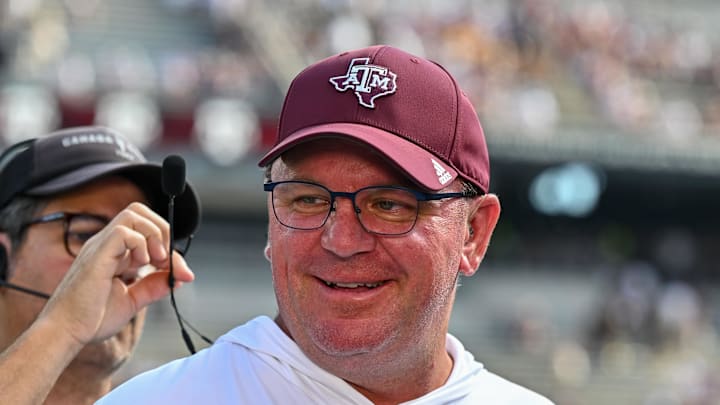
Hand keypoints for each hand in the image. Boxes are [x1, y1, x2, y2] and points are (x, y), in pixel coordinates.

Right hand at [38, 202, 194, 345]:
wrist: (66, 333)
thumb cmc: (91, 319)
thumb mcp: (132, 301)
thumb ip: (154, 287)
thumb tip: (179, 277)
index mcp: (114, 253)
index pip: (145, 231)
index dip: (168, 246)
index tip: (180, 271)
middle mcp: (106, 245)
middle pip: (139, 212)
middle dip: (163, 230)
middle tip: (166, 260)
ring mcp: (100, 246)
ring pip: (133, 214)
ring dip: (155, 234)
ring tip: (157, 260)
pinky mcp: (96, 254)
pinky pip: (123, 231)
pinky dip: (141, 244)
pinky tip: (141, 264)